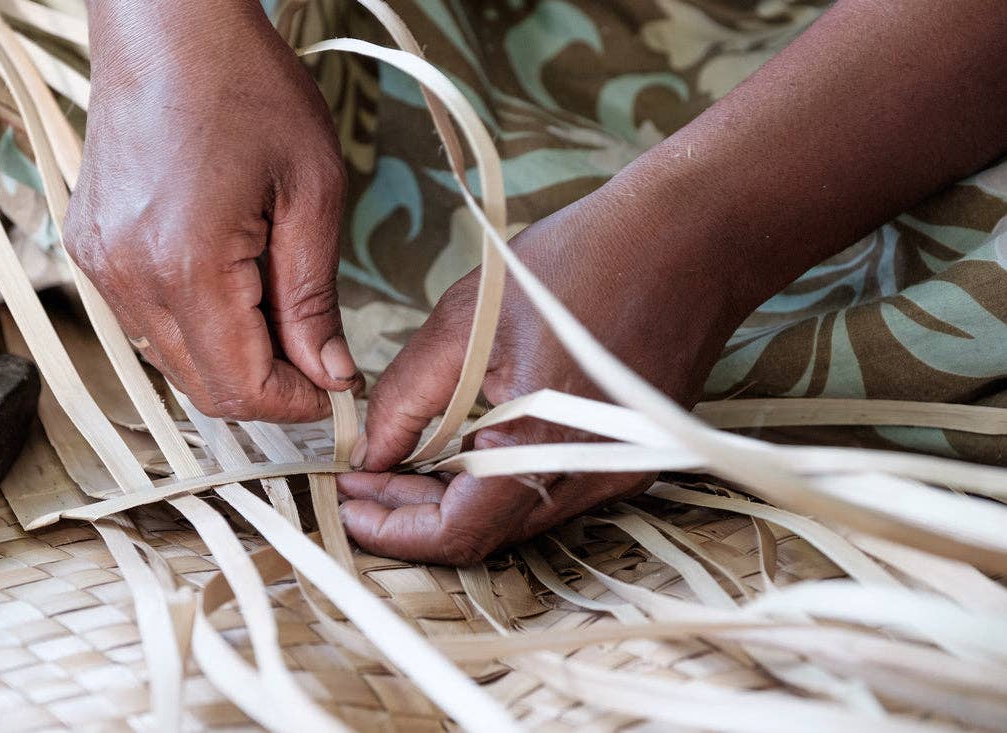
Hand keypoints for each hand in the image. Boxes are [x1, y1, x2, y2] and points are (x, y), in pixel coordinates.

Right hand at [65, 1, 359, 421]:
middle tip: (320, 354)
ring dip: (235, 357)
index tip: (338, 387)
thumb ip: (314, 296)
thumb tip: (329, 372)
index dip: (297, 403)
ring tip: (281, 305)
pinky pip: (150, 322)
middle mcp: (129, 278)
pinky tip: (236, 282)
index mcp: (187, 265)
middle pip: (204, 388)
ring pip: (176, 361)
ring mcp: (102, 267)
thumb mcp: (311, 190)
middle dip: (270, 387)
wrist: (167, 26)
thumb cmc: (246, 86)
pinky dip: (200, 325)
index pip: (241, 388)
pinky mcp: (95, 251)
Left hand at [336, 173, 748, 564]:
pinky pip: (548, 488)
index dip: (392, 529)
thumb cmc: (584, 260)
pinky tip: (459, 445)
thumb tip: (370, 452)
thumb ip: (409, 396)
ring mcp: (619, 470)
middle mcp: (591, 478)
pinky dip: (494, 479)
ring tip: (399, 460)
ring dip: (453, 497)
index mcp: (550, 448)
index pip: (457, 535)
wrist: (694, 234)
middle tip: (362, 477)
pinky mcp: (630, 453)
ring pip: (515, 515)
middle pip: (485, 533)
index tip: (347, 501)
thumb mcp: (470, 320)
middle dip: (414, 512)